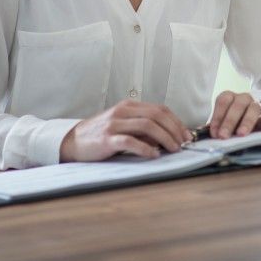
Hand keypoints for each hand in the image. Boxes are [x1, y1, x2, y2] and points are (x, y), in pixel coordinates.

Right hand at [59, 101, 189, 162]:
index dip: (176, 121)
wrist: (73, 141)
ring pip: (147, 126)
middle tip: (183, 143)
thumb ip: (143, 129)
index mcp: (129, 106)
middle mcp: (123, 111)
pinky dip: (146, 148)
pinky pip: (130, 141)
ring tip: (173, 149)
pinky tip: (154, 154)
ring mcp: (114, 124)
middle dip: (174, 129)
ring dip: (165, 138)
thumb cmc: (101, 135)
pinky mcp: (107, 139)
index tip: (186, 134)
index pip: (160, 109)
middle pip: (157, 115)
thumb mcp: (124, 126)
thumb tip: (168, 137)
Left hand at [209, 91, 260, 138]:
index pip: (224, 100)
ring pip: (255, 108)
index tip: (214, 133)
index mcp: (232, 98)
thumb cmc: (239, 118)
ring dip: (247, 121)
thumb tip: (200, 134)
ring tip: (241, 134)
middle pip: (238, 104)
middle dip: (229, 120)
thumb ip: (216, 126)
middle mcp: (246, 99)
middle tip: (223, 136)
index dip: (217, 116)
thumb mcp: (226, 120)